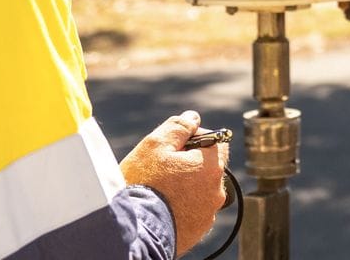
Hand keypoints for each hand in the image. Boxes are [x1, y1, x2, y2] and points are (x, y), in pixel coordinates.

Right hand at [120, 110, 228, 254]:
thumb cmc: (143, 185)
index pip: (216, 141)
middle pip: (207, 167)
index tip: (174, 146)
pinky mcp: (196, 232)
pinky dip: (181, 207)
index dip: (195, 138)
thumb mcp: (156, 145)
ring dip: (185, 187)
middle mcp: (216, 192)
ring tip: (159, 191)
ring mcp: (207, 215)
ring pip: (199, 191)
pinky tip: (162, 207)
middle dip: (189, 164)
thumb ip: (178, 128)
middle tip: (162, 170)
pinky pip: (192, 212)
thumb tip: (192, 118)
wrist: (133, 232)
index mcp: (212, 166)